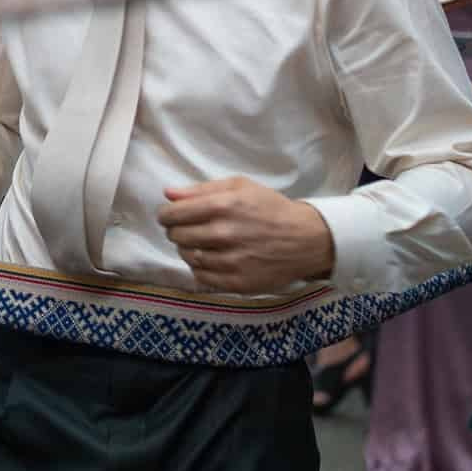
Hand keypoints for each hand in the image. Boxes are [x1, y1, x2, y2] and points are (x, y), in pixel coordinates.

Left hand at [156, 178, 334, 293]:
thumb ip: (201, 189)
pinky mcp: (237, 283)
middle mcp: (225, 234)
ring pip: (188, 257)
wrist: (306, 239)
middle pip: (178, 236)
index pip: (174, 214)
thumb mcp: (240, 187)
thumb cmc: (270, 208)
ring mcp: (231, 261)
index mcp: (224, 206)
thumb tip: (168, 194)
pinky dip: (200, 268)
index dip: (166, 215)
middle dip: (176, 231)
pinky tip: (210, 259)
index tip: (168, 216)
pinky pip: (202, 277)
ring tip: (200, 244)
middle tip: (185, 229)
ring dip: (187, 250)